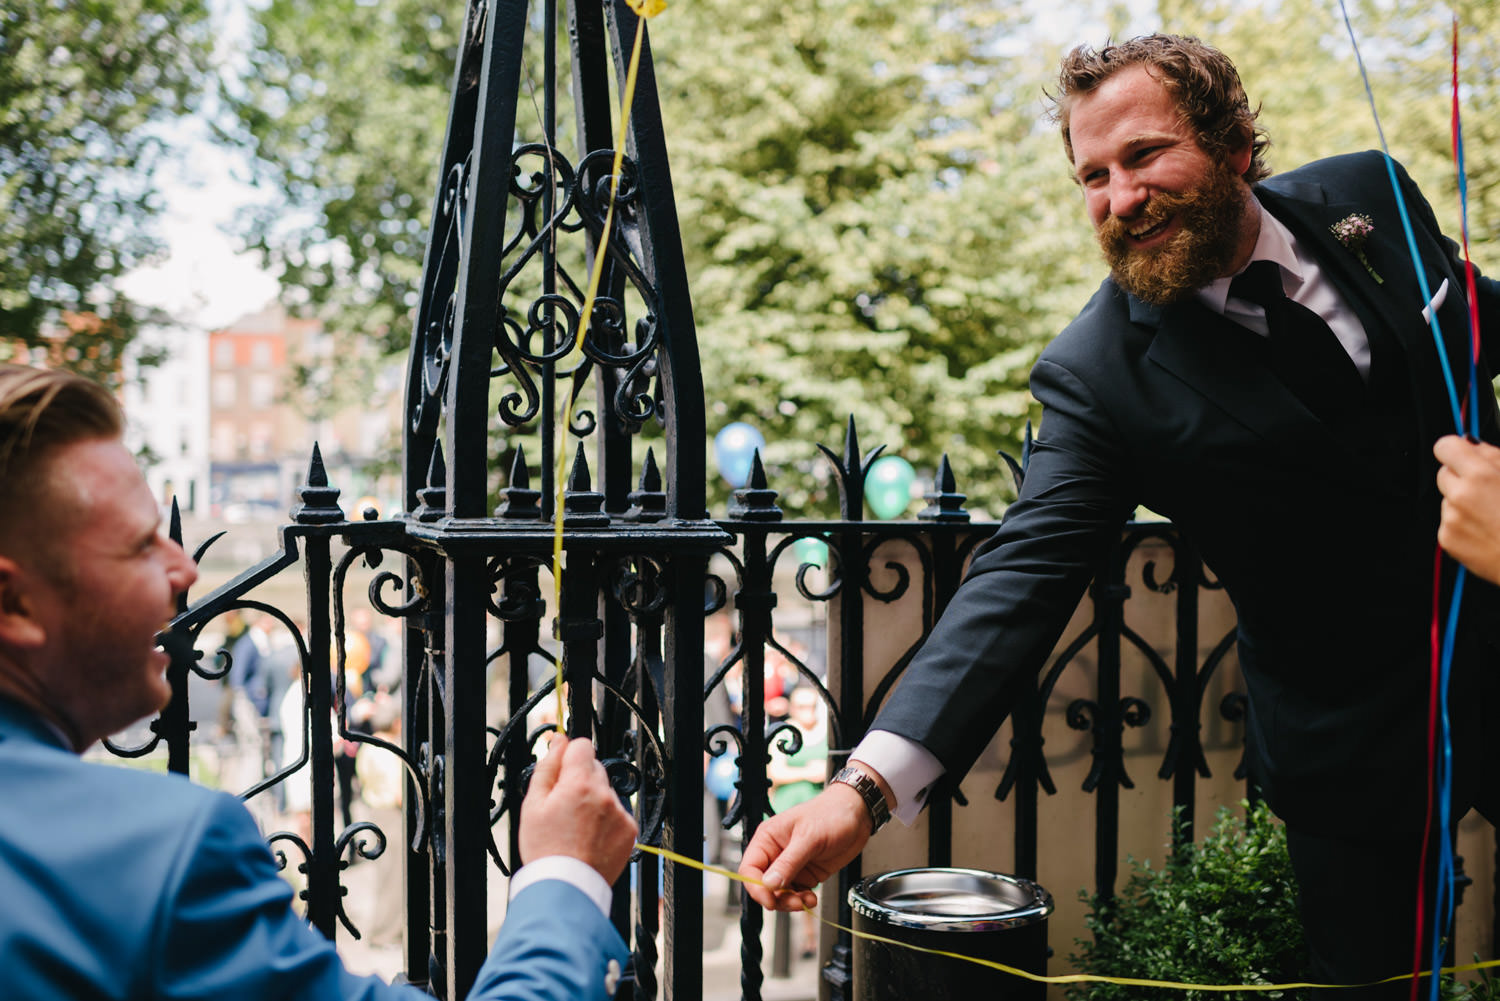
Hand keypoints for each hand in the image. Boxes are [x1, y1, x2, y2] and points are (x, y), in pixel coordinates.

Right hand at [519, 737, 637, 884]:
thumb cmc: (545, 849)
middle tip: (563, 806)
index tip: (562, 771)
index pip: (583, 745)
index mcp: (580, 783)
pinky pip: (617, 813)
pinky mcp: (629, 830)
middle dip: (580, 780)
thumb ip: (548, 767)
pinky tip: (590, 836)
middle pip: (595, 768)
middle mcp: (605, 794)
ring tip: (576, 827)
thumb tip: (559, 742)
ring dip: (594, 801)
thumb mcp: (533, 804)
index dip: (569, 756)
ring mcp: (620, 813)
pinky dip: (606, 820)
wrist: (566, 886)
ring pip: (606, 792)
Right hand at [738, 781, 871, 911]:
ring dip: (791, 902)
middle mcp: (776, 854)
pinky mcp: (805, 874)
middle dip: (777, 898)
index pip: (749, 868)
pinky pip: (796, 894)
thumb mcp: (809, 838)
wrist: (857, 815)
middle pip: (763, 886)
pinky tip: (812, 898)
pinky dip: (802, 900)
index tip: (770, 900)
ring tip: (806, 900)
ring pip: (779, 894)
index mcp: (768, 839)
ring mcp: (791, 866)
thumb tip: (769, 884)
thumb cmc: (831, 814)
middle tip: (794, 902)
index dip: (756, 887)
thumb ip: (788, 862)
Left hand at [1435, 435, 1499, 585]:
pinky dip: (1462, 523)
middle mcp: (1460, 496)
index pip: (1445, 447)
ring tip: (1493, 514)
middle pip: (1444, 473)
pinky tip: (1486, 530)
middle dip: (1461, 477)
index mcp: (1480, 476)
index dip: (1456, 450)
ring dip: (1463, 502)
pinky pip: (1448, 522)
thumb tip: (1471, 444)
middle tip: (1488, 490)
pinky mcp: (1447, 539)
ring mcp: (1451, 519)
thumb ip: (1493, 457)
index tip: (1464, 455)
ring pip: (1447, 498)